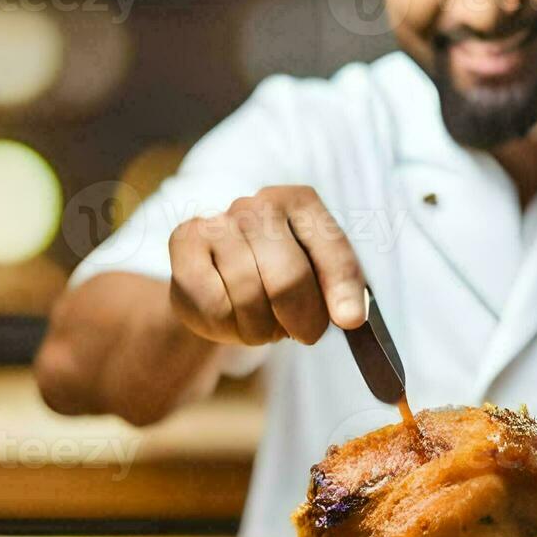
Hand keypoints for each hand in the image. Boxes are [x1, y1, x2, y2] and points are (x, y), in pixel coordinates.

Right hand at [169, 186, 367, 346]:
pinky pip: (213, 304)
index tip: (349, 320)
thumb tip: (352, 316)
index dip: (341, 289)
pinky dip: (227, 327)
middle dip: (298, 318)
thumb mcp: (319, 280)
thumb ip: (341, 291)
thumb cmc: (277, 278)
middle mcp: (259, 204)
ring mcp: (218, 221)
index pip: (331, 249)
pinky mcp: (184, 242)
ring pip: (248, 295)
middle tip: (299, 333)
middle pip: (288, 278)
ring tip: (263, 325)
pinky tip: (232, 320)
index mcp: (301, 203)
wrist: (219, 282)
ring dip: (260, 328)